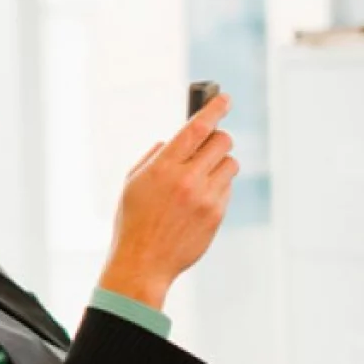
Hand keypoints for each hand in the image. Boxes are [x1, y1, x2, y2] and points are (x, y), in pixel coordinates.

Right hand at [99, 93, 237, 308]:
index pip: (197, 127)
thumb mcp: (133, 184)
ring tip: (201, 177)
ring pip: (230, 164)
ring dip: (218, 165)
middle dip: (217, 139)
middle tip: (208, 145)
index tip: (224, 99)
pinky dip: (217, 188)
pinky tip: (198, 201)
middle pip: (222, 141)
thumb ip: (154, 157)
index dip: (214, 108)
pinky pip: (227, 189)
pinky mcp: (216, 215)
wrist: (142, 263)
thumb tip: (173, 140)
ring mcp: (205, 198)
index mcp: (163, 168)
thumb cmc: (133, 222)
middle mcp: (187, 180)